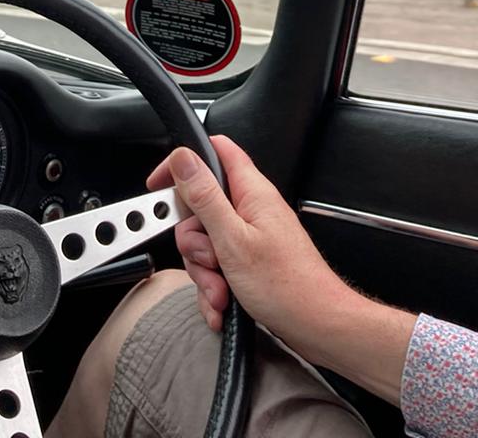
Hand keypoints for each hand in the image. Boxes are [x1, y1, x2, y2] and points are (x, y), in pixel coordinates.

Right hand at [147, 135, 415, 406]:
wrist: (317, 325)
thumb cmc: (287, 287)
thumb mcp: (232, 240)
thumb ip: (205, 197)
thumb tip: (184, 158)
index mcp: (251, 192)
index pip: (214, 152)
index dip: (184, 163)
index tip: (160, 185)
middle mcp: (251, 209)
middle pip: (200, 208)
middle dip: (194, 241)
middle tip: (209, 258)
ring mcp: (251, 235)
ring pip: (206, 243)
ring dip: (205, 272)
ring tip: (222, 290)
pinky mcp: (250, 260)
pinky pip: (218, 267)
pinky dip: (215, 288)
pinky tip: (223, 304)